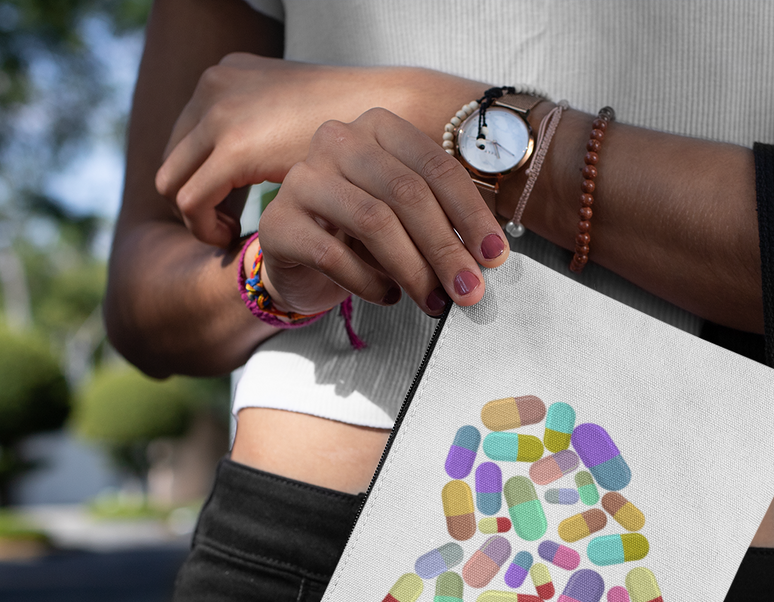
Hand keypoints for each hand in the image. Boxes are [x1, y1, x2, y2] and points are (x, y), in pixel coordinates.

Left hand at [157, 55, 400, 244]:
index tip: (229, 206)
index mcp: (230, 75)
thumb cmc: (356, 123)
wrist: (393, 112)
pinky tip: (233, 240)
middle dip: (196, 196)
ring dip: (195, 216)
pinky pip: (190, 202)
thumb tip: (258, 153)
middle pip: (174, 156)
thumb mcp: (297, 117)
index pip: (189, 134)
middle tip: (228, 226)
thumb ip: (270, 129)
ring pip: (171, 181)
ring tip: (229, 236)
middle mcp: (216, 85)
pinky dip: (203, 228)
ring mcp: (220, 112)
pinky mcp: (234, 148)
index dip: (202, 175)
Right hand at [254, 108, 508, 316]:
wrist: (300, 258)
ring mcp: (302, 178)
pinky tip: (388, 296)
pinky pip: (333, 254)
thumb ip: (443, 225)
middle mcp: (338, 141)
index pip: (437, 167)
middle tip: (469, 289)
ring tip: (433, 301)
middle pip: (407, 193)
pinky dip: (370, 282)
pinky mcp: (278, 222)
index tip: (495, 257)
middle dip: (446, 248)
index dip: (472, 215)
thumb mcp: (409, 218)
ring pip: (374, 220)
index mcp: (380, 129)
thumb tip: (485, 259)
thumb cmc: (362, 234)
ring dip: (413, 270)